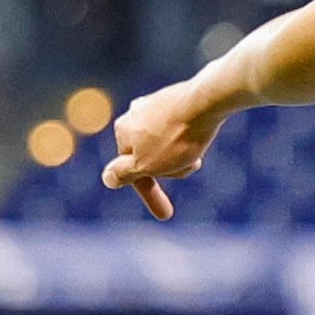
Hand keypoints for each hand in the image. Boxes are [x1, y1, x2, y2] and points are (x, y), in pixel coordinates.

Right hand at [102, 82, 222, 219]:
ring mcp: (154, 105)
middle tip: (193, 165)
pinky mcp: (176, 99)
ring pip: (167, 144)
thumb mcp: (146, 165)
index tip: (167, 215)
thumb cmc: (176, 137)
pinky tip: (201, 136)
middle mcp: (133, 115)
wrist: (207, 101)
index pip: (133, 172)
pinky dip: (188, 138)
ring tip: (198, 152)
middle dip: (171, 169)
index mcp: (122, 132)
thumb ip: (124, 173)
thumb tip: (108, 178)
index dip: (150, 195)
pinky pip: (179, 128)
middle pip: (151, 157)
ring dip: (182, 155)